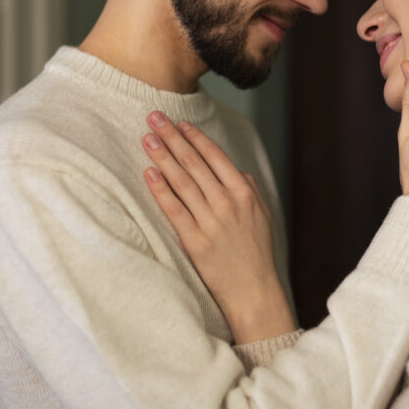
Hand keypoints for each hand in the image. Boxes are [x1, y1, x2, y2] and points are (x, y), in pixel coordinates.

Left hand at [142, 113, 296, 342]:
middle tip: (154, 117)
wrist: (254, 292)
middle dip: (173, 137)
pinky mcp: (194, 241)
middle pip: (194, 163)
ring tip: (148, 138)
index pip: (215, 157)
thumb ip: (248, 189)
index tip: (180, 122)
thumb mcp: (261, 216)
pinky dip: (160, 189)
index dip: (195, 137)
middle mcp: (227, 203)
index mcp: (244, 193)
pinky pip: (174, 210)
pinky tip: (149, 173)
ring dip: (163, 157)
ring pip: (181, 182)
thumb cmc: (256, 253)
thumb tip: (233, 170)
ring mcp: (210, 222)